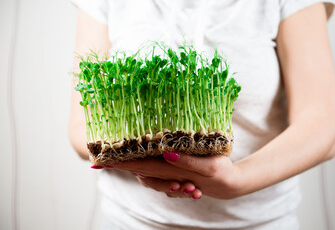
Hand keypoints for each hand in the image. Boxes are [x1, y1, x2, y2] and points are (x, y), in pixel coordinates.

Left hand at [110, 152, 241, 199]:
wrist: (230, 184)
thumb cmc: (221, 174)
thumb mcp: (208, 168)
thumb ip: (186, 162)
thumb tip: (165, 154)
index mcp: (172, 172)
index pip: (141, 166)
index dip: (121, 164)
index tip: (100, 162)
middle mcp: (167, 175)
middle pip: (138, 169)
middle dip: (119, 166)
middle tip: (99, 161)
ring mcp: (170, 174)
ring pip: (146, 173)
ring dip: (135, 167)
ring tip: (123, 161)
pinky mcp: (175, 172)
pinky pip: (156, 172)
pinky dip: (146, 168)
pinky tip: (142, 159)